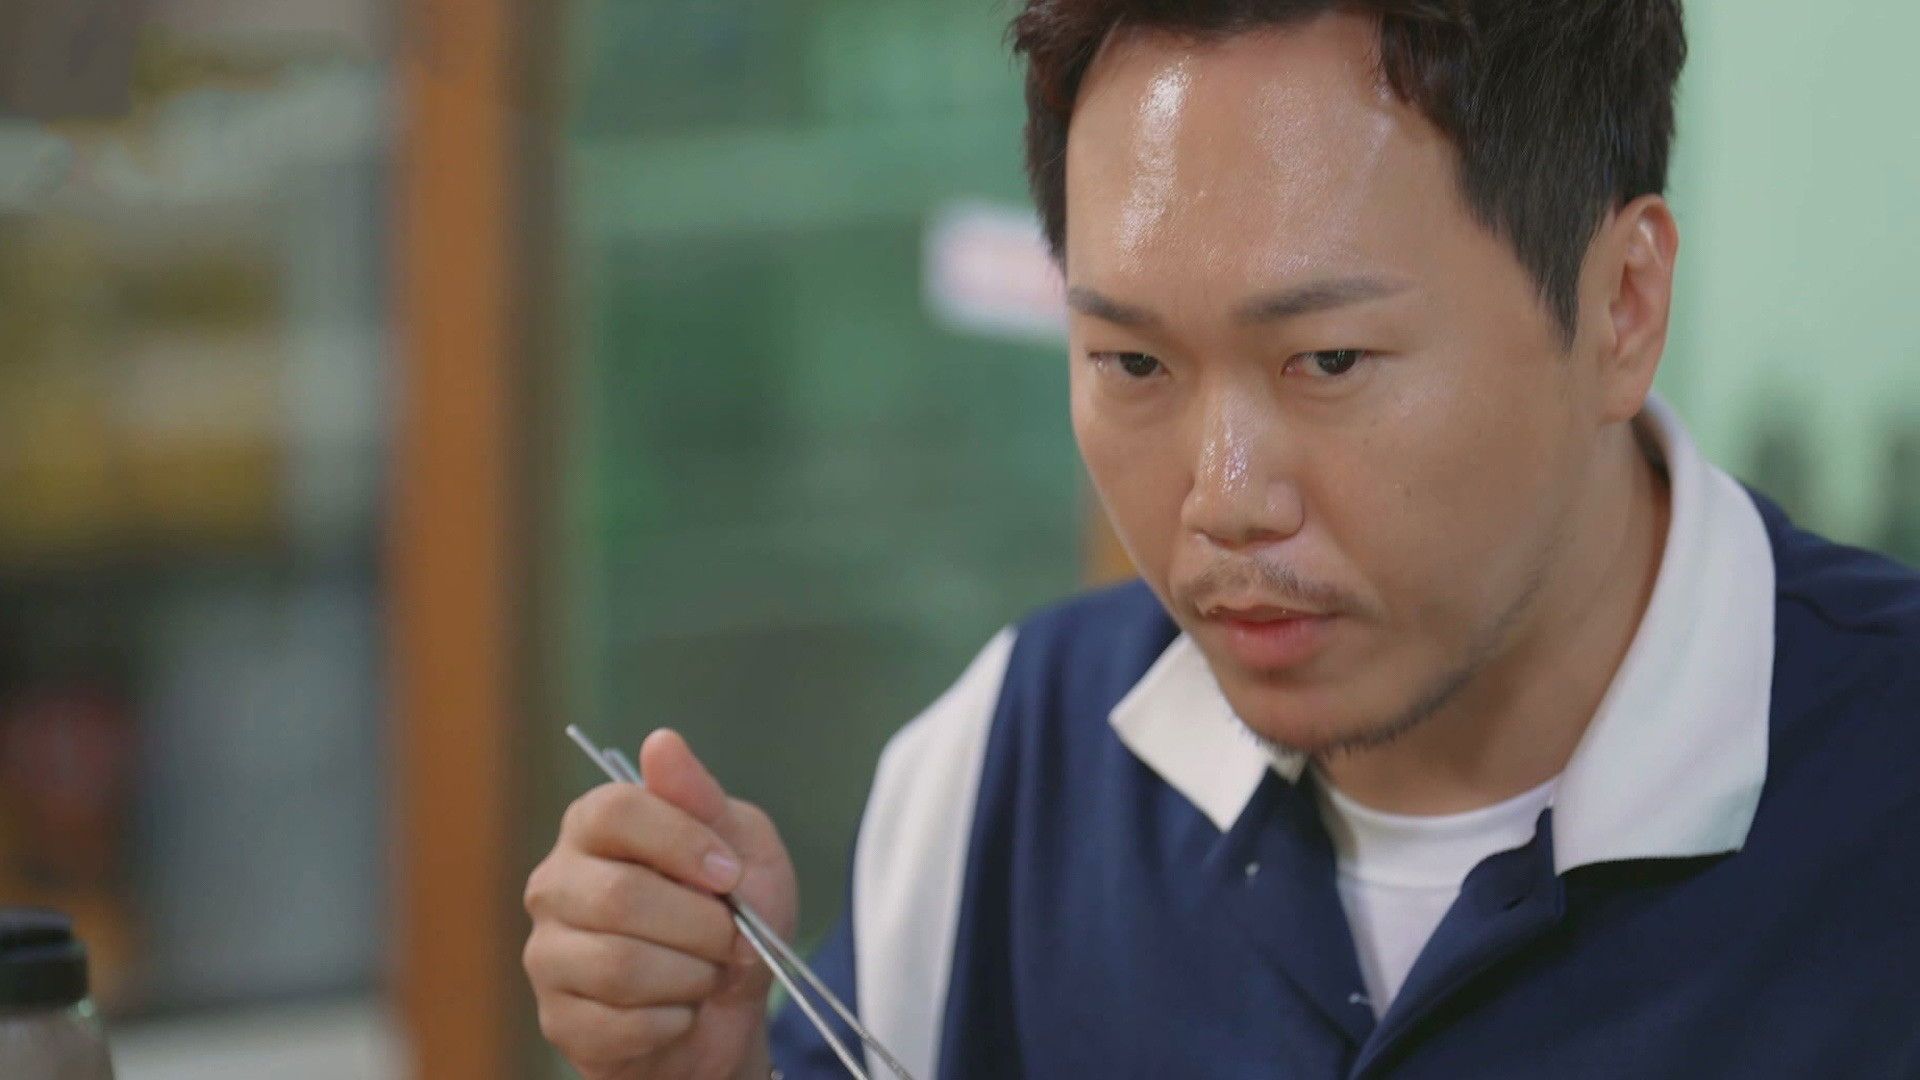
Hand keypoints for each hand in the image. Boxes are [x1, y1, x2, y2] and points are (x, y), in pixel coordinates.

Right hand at [524, 729, 798, 1079]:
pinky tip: (680, 1010)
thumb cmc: (731, 916)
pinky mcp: (559, 1019)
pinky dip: (672, 1021)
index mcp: (595, 827)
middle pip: (620, 897)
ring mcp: (548, 955)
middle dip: (701, 925)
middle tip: (732, 938)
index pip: (614, 811)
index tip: (729, 873)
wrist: (729, 1009)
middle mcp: (556, 883)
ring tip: (707, 974)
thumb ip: (704, 800)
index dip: (681, 842)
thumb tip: (662, 743)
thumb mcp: (743, 848)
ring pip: (620, 966)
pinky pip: (618, 1025)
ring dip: (691, 976)